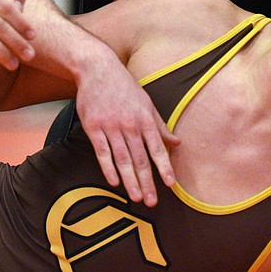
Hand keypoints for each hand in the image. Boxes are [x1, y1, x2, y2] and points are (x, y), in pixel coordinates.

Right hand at [74, 54, 178, 206]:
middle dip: (147, 182)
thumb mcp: (147, 103)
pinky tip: (114, 182)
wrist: (98, 69)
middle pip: (140, 159)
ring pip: (122, 159)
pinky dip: (108, 168)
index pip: (157, 148)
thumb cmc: (125, 87)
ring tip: (136, 197)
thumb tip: (177, 143)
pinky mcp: (93, 128)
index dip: (164, 168)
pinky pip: (102, 152)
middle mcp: (130, 125)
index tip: (170, 184)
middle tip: (152, 201)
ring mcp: (111, 127)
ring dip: (130, 180)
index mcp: (145, 119)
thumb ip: (160, 126)